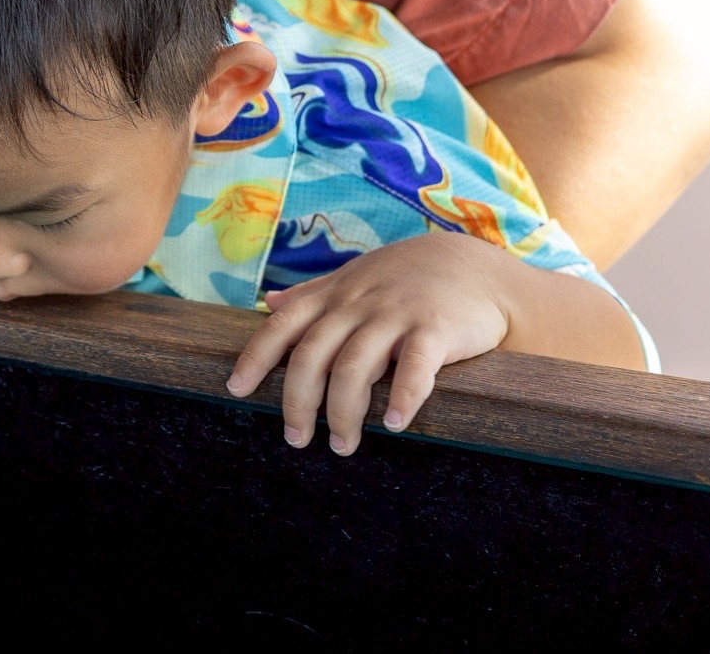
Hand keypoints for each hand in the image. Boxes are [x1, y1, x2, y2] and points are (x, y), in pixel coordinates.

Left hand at [223, 230, 512, 455]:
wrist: (473, 265)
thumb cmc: (404, 278)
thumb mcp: (352, 278)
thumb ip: (311, 293)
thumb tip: (269, 301)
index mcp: (332, 296)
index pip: (282, 326)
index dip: (255, 357)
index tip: (236, 390)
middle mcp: (357, 304)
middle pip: (312, 355)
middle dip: (298, 401)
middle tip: (296, 439)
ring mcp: (395, 315)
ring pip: (355, 366)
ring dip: (343, 411)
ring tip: (342, 444)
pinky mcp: (436, 329)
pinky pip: (415, 367)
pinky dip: (402, 397)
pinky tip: (394, 424)